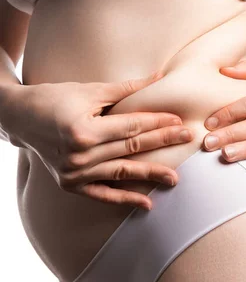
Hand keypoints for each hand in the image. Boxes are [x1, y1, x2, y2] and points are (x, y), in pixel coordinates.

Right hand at [2, 73, 192, 207]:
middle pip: (131, 149)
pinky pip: (102, 194)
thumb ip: (125, 89)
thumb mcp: (89, 91)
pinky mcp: (70, 185)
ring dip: (149, 175)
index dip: (157, 123)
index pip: (131, 127)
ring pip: (121, 173)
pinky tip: (146, 203)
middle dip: (162, 143)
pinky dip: (123, 199)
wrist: (20, 118)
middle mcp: (80, 155)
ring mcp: (74, 173)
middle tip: (188, 140)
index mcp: (84, 130)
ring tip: (175, 179)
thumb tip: (159, 77)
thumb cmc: (55, 99)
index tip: (178, 121)